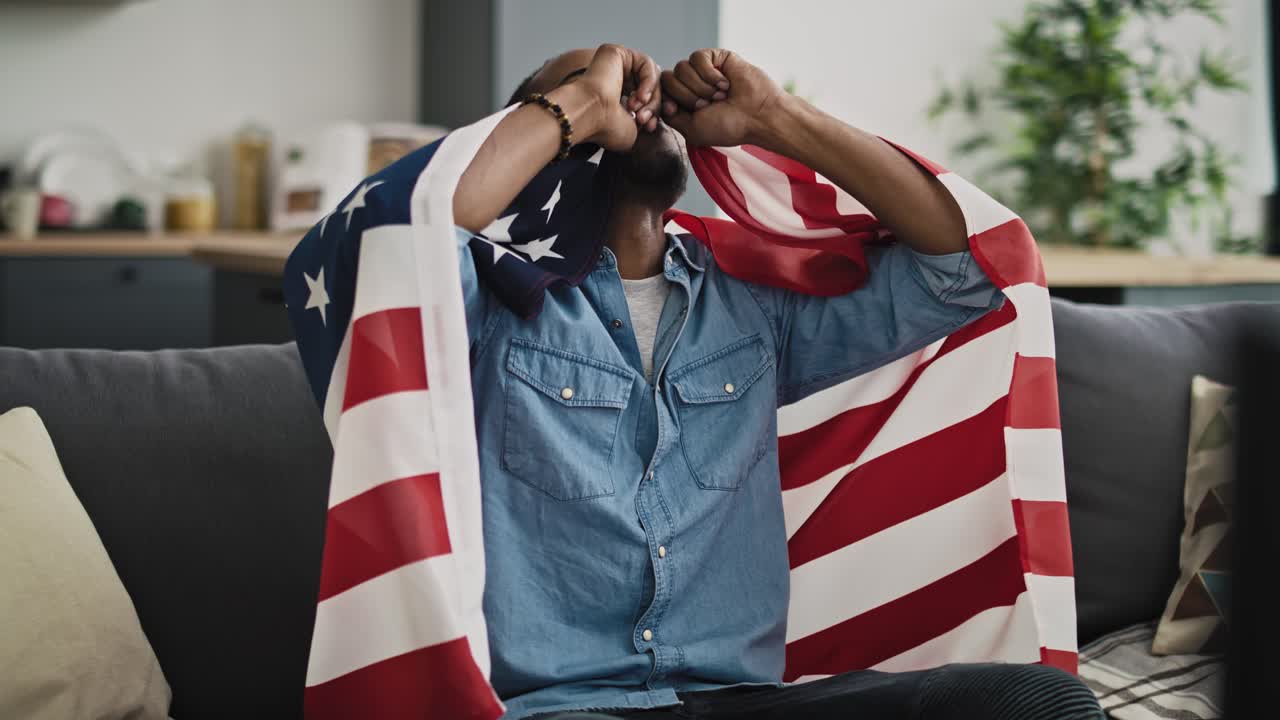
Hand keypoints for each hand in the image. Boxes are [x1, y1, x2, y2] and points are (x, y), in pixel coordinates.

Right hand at [571, 44, 662, 152]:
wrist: (588, 116)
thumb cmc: (605, 128)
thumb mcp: (635, 128)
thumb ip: (648, 118)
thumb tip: (664, 111)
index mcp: (617, 97)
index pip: (648, 99)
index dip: (656, 112)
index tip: (654, 127)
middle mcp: (616, 79)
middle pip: (652, 88)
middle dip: (654, 107)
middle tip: (646, 122)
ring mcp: (616, 65)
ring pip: (651, 77)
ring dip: (651, 97)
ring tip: (639, 112)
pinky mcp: (616, 52)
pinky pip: (646, 64)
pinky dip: (649, 82)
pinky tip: (639, 97)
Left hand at [660, 49, 785, 147]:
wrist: (757, 115)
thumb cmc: (729, 127)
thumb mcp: (692, 130)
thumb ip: (671, 116)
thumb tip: (663, 100)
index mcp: (683, 102)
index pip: (661, 92)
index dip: (670, 101)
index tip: (691, 113)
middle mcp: (691, 85)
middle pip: (668, 79)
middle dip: (688, 97)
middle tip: (709, 105)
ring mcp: (702, 70)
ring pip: (681, 68)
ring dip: (702, 87)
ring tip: (720, 96)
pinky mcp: (715, 57)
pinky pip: (697, 58)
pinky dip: (710, 74)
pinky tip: (725, 83)